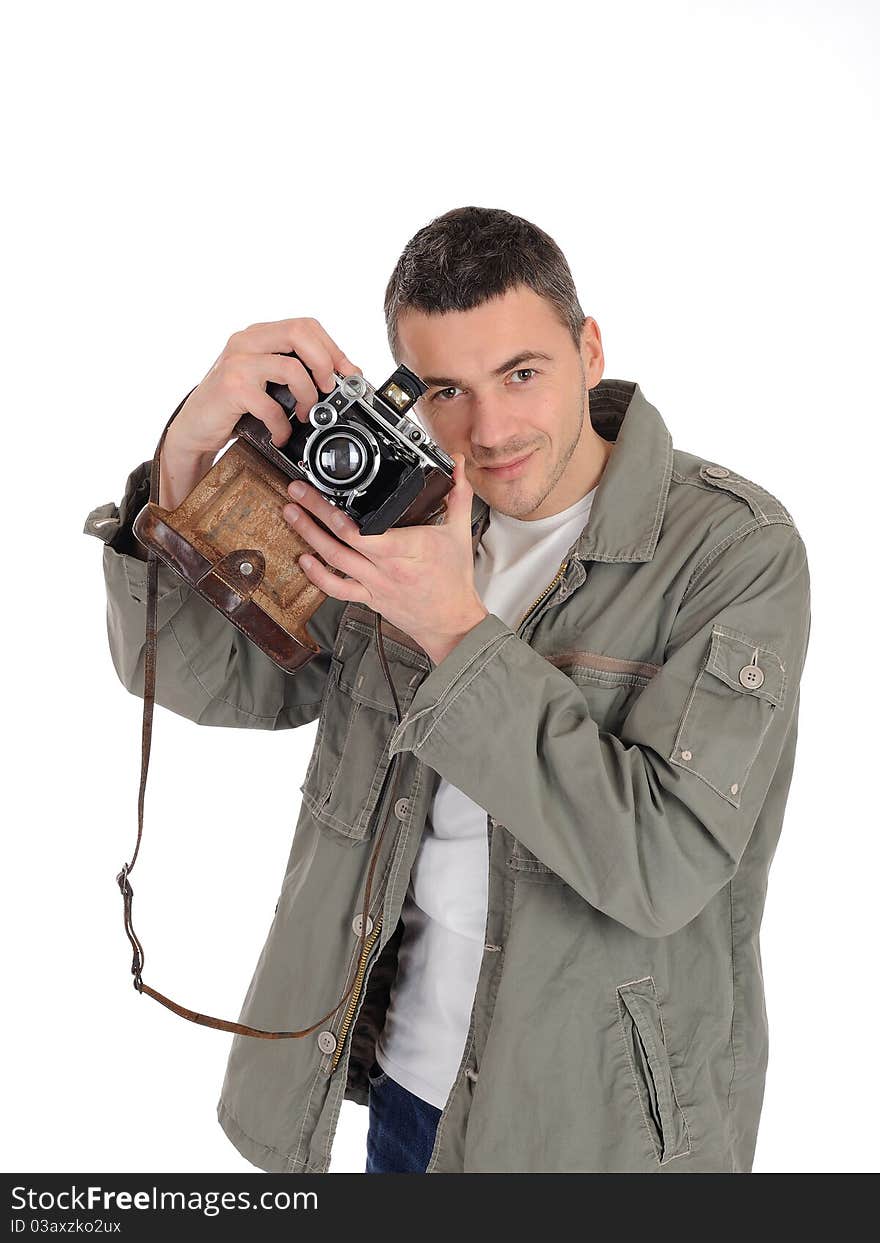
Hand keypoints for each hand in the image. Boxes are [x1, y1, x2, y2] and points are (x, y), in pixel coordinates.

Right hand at [158, 317, 361, 508]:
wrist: (195, 428)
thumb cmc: (233, 405)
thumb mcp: (267, 381)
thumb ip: (296, 372)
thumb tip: (342, 376)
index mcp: (259, 335)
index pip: (306, 326)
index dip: (333, 349)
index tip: (348, 374)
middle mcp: (246, 341)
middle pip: (300, 333)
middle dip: (325, 363)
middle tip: (328, 389)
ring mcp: (237, 362)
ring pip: (291, 368)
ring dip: (308, 397)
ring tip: (305, 416)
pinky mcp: (231, 388)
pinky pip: (272, 405)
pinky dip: (283, 425)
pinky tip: (280, 434)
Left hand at [283, 454, 488, 664]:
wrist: (450, 623)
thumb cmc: (454, 581)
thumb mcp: (459, 534)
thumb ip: (457, 496)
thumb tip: (456, 466)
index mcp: (412, 548)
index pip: (370, 534)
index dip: (344, 521)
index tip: (327, 497)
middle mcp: (388, 568)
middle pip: (344, 540)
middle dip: (315, 514)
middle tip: (297, 493)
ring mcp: (375, 584)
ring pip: (335, 561)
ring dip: (309, 536)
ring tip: (292, 513)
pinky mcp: (368, 597)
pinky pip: (337, 589)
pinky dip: (317, 575)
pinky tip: (303, 559)